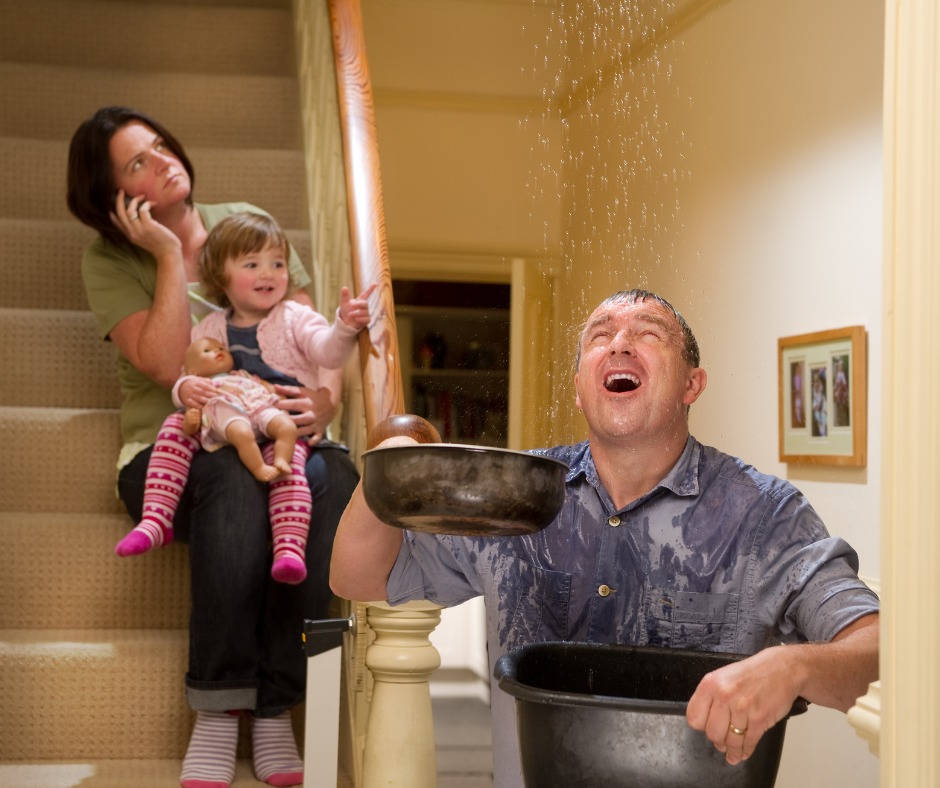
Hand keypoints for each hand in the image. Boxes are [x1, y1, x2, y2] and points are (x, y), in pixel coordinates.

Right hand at [109, 190, 180, 259]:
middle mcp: (132, 233)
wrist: (169, 254)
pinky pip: (143, 210)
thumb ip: (139, 230)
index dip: (112, 212)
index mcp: (130, 236)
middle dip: (119, 200)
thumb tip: (139, 216)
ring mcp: (139, 230)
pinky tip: (154, 204)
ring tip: (142, 196)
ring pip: (130, 210)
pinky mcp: (149, 226)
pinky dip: (147, 204)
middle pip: (120, 213)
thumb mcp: (145, 239)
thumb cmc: (161, 245)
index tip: (113, 203)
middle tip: (121, 191)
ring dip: (135, 200)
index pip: (116, 222)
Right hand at [178, 376, 218, 407]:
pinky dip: (198, 406)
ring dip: (206, 401)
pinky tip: (204, 406)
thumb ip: (207, 381)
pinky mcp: (186, 401)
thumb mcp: (199, 380)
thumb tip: (216, 383)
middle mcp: (192, 388)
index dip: (211, 389)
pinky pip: (193, 404)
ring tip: (212, 402)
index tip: (217, 391)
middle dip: (210, 395)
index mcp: (196, 382)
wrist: (181, 387)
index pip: (204, 385)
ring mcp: (189, 395)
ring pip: (198, 398)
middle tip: (216, 397)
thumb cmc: (194, 384)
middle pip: (202, 392)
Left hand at [274, 384, 337, 445]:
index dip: (282, 405)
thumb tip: (274, 387)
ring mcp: (316, 423)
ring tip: (287, 435)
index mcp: (307, 403)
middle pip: (300, 418)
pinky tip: (309, 443)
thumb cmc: (313, 397)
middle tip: (276, 422)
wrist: (331, 404)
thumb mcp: (303, 392)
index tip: (270, 406)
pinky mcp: (320, 430)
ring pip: (307, 429)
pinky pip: (318, 436)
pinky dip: (315, 440)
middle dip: (289, 421)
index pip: (293, 404)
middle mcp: (312, 413)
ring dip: (298, 432)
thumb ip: (288, 390)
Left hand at [338, 283, 376, 329]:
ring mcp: (366, 313)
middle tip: (351, 306)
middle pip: (365, 303)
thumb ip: (345, 296)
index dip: (370, 289)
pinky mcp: (366, 320)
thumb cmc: (346, 312)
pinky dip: (360, 319)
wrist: (345, 323)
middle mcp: (364, 306)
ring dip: (356, 313)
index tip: (375, 283)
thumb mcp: (344, 303)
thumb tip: (344, 287)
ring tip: (350, 314)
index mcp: (359, 301)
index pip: (366, 294)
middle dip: (358, 304)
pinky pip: (366, 319)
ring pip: (365, 312)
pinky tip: (356, 319)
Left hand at [685, 646, 800, 764]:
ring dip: (732, 750)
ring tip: (733, 752)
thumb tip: (706, 723)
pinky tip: (743, 752)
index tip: (706, 728)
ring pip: (731, 741)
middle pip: (712, 733)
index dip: (701, 726)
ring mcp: (742, 708)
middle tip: (722, 741)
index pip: (694, 717)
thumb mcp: (723, 677)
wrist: (782, 669)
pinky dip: (746, 751)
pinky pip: (748, 742)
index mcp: (710, 684)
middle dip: (717, 740)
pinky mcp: (759, 719)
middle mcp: (724, 696)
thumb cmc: (752, 673)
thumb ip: (712, 698)